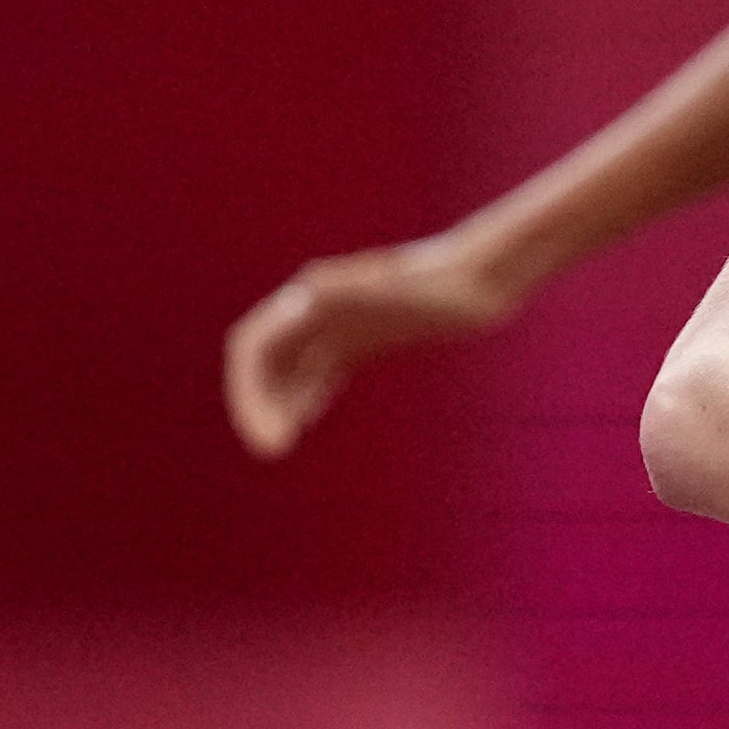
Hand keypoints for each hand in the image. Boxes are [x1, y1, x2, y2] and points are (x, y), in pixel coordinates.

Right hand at [226, 241, 503, 457]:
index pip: (253, 347)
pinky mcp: (361, 333)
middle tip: (269, 451)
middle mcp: (315, 305)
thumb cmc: (443, 288)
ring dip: (273, 403)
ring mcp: (338, 320)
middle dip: (256, 403)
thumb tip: (305, 296)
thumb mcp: (400, 293)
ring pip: (287, 366)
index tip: (265, 438)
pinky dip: (300, 393)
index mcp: (313, 296)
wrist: (480, 277)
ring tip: (274, 447)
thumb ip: (352, 291)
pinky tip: (299, 420)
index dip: (247, 392)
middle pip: (263, 358)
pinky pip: (316, 367)